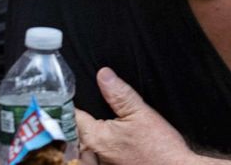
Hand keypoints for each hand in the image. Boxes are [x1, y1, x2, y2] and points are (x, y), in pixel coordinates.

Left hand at [77, 68, 195, 164]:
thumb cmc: (160, 148)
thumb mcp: (141, 113)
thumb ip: (119, 94)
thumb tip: (103, 74)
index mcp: (95, 137)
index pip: (72, 115)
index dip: (71, 101)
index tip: (72, 92)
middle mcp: (92, 154)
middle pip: (73, 131)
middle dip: (77, 119)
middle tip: (90, 107)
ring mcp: (99, 164)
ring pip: (81, 144)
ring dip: (84, 133)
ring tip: (102, 123)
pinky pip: (93, 155)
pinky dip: (94, 146)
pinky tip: (111, 138)